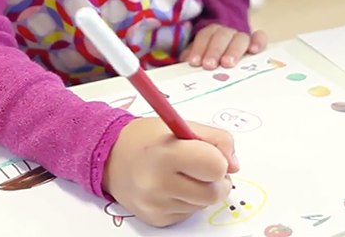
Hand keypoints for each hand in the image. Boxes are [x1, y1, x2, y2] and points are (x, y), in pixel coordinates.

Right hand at [102, 118, 239, 227]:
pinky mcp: (156, 219)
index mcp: (166, 153)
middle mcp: (158, 183)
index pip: (215, 166)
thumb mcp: (181, 125)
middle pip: (214, 192)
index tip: (210, 154)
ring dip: (202, 190)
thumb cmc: (149, 139)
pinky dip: (187, 201)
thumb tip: (234, 165)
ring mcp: (156, 205)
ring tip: (183, 175)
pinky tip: (172, 187)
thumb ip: (216, 139)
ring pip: (203, 204)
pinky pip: (188, 214)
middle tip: (203, 167)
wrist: (110, 157)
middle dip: (216, 180)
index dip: (219, 160)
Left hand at [180, 24, 267, 69]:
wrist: (230, 53)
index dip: (199, 47)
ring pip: (239, 37)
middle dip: (214, 50)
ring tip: (227, 63)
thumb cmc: (212, 59)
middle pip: (221, 35)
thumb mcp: (201, 56)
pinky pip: (260, 37)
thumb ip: (193, 56)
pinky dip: (258, 41)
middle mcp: (227, 33)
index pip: (205, 35)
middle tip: (209, 65)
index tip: (195, 62)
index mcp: (212, 33)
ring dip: (233, 50)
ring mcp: (243, 38)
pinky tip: (254, 51)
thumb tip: (185, 61)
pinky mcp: (258, 43)